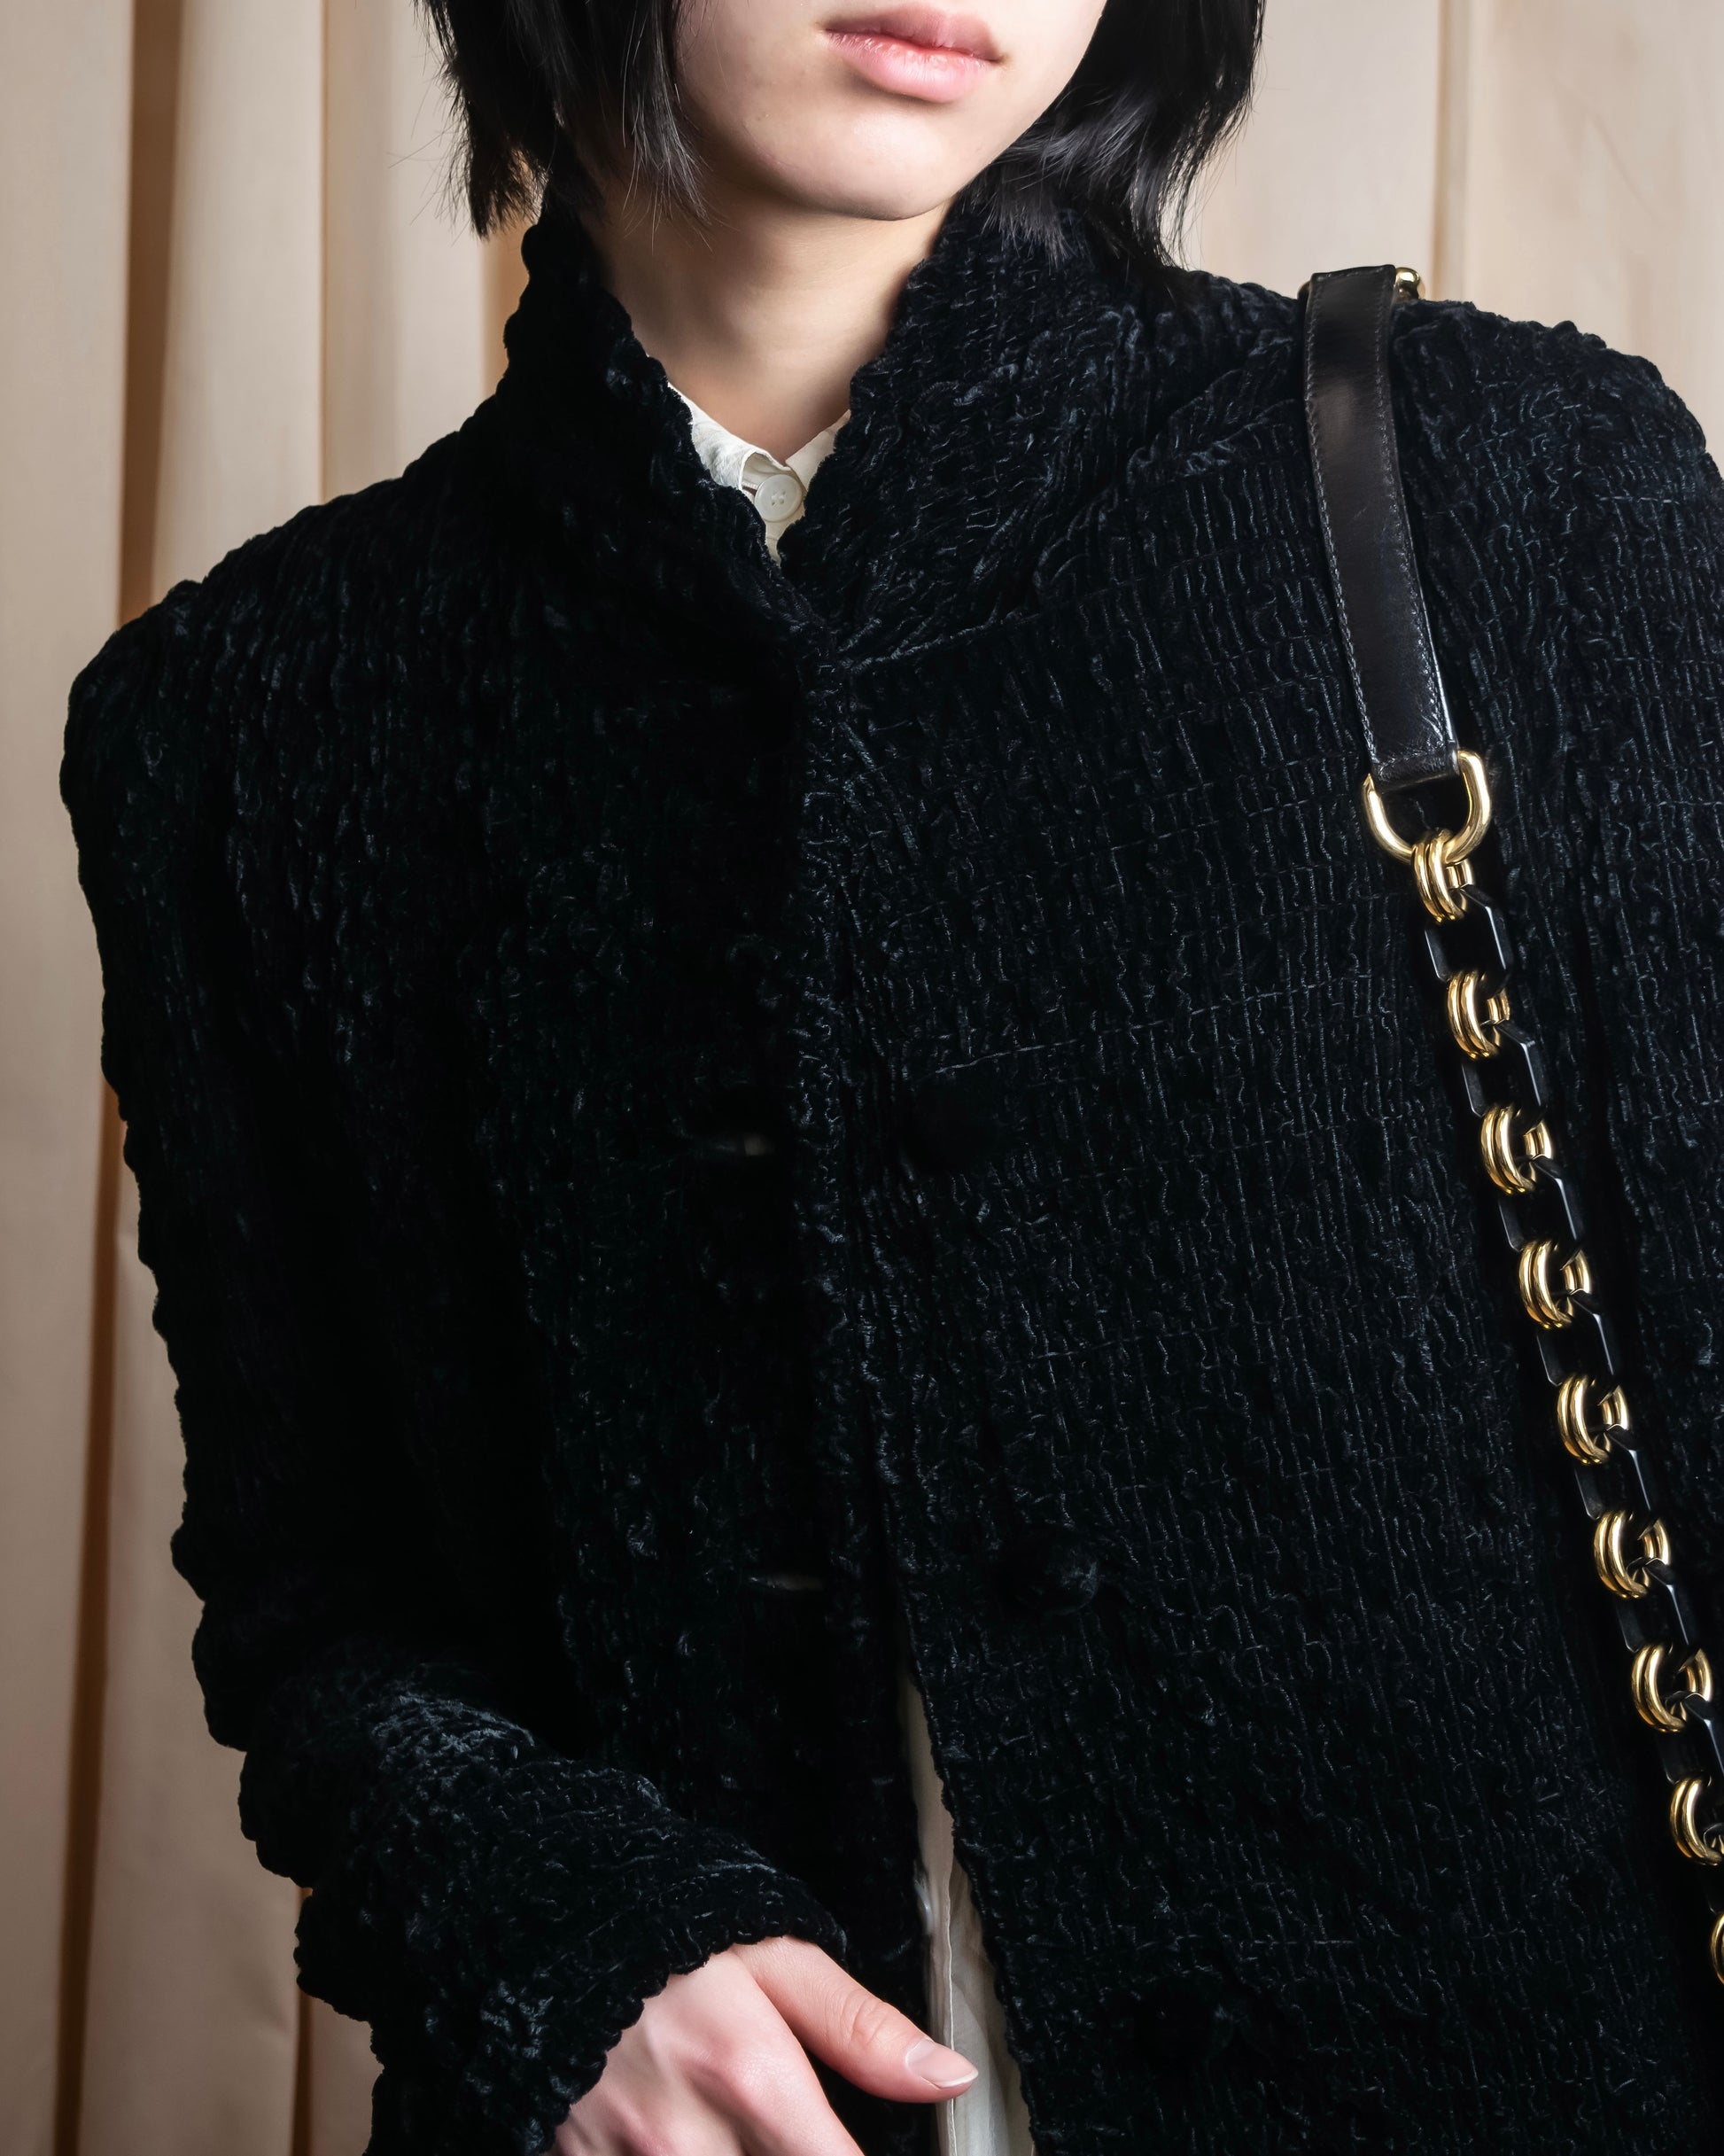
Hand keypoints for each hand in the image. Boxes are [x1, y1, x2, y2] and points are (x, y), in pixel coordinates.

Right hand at [555, 1935, 977, 2153]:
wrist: (540, 1919)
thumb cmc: (669, 1932)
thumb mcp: (778, 1957)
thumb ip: (862, 2029)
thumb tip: (948, 2076)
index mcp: (749, 2076)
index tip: (852, 2146)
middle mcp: (685, 2138)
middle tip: (792, 2123)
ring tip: (741, 2123)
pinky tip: (693, 2135)